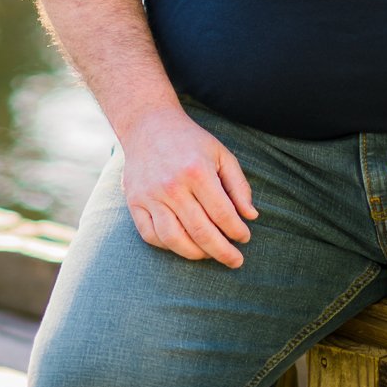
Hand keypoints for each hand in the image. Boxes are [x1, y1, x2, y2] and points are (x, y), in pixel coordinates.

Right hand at [121, 106, 258, 266]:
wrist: (149, 126)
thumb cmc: (191, 142)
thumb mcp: (221, 154)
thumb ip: (238, 185)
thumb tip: (251, 216)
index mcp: (197, 171)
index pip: (222, 213)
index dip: (237, 231)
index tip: (245, 238)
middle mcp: (172, 186)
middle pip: (200, 231)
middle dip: (222, 251)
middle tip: (235, 260)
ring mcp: (150, 196)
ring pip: (174, 239)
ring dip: (196, 254)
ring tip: (210, 255)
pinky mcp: (134, 203)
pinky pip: (151, 235)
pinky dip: (168, 246)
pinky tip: (184, 245)